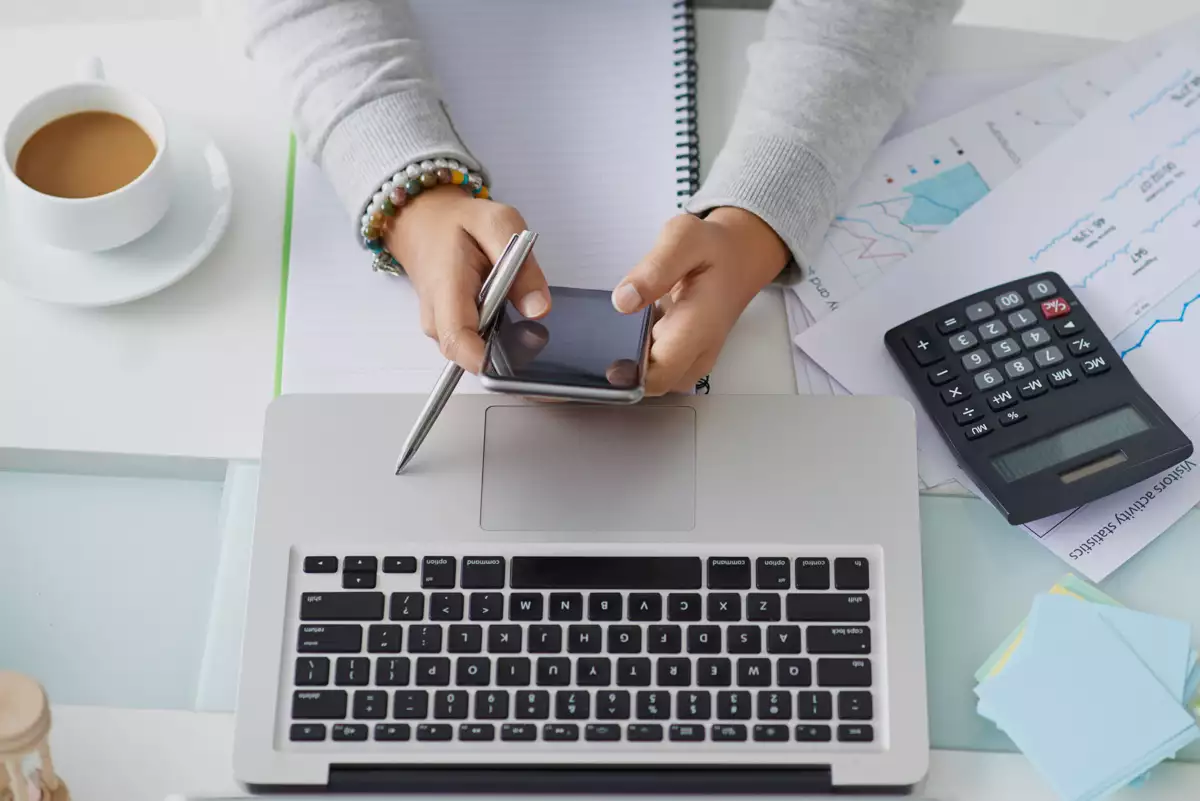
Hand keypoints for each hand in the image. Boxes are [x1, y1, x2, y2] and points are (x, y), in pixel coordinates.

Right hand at [385, 187, 550, 372]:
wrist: (424, 225)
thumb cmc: (459, 224)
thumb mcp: (499, 225)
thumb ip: (521, 266)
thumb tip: (538, 309)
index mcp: (446, 287)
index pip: (457, 339)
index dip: (485, 359)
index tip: (516, 358)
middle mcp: (437, 316)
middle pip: (468, 355)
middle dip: (505, 355)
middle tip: (535, 335)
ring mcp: (440, 328)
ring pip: (473, 354)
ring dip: (503, 346)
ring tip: (522, 319)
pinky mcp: (448, 331)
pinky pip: (474, 346)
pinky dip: (495, 338)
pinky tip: (509, 319)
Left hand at [611, 208, 788, 394]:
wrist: (740, 258)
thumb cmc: (714, 249)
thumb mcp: (684, 239)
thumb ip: (654, 269)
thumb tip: (623, 301)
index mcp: (698, 327)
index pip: (658, 375)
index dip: (626, 374)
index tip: (602, 355)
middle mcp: (698, 352)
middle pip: (651, 384)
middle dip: (623, 367)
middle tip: (603, 335)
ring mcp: (693, 359)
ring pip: (653, 380)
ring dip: (631, 361)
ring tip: (619, 327)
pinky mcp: (686, 358)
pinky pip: (657, 370)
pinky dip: (639, 355)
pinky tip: (631, 328)